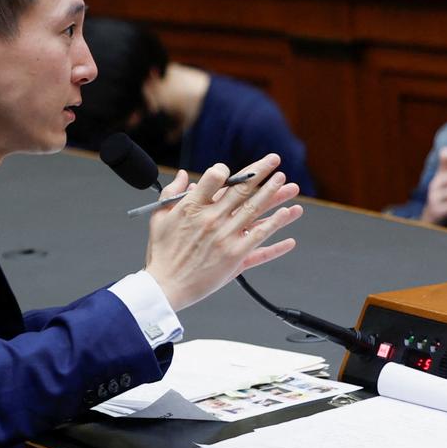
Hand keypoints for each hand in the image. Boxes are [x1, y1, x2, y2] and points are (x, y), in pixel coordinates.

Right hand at [143, 155, 301, 310]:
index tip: (231, 169)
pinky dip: (275, 226)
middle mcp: (212, 219)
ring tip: (287, 183)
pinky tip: (287, 216)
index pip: (214, 179)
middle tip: (273, 161)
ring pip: (256, 210)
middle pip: (242, 190)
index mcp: (192, 207)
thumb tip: (183, 175)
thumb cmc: (161, 253)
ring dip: (274, 194)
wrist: (165, 286)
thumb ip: (171, 193)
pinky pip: (260, 238)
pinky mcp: (236, 256)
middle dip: (260, 173)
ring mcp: (226, 238)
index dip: (226, 171)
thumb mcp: (159, 218)